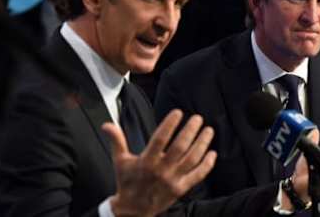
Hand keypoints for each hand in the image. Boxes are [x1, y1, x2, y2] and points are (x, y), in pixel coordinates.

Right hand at [102, 109, 216, 216]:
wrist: (132, 211)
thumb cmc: (127, 182)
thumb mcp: (120, 161)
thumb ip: (117, 141)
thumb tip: (107, 124)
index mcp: (146, 162)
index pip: (160, 139)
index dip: (169, 124)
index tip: (178, 112)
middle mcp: (161, 170)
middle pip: (180, 147)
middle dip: (190, 131)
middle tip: (198, 118)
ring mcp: (172, 180)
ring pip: (192, 159)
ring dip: (202, 144)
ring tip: (208, 130)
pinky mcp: (181, 189)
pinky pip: (197, 176)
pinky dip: (207, 165)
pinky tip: (212, 153)